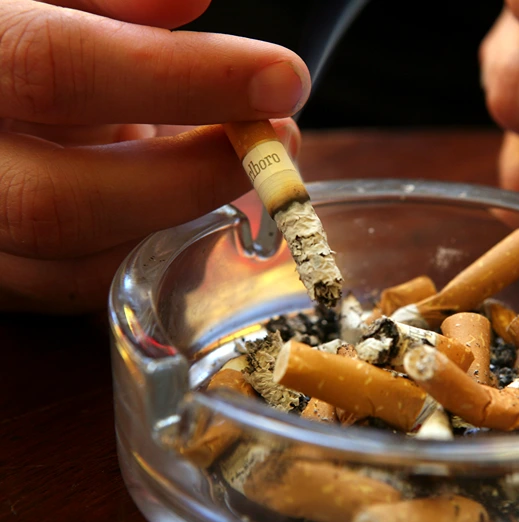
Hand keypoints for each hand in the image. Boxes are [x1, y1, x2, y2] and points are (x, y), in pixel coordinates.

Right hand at [0, 0, 307, 312]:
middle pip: (59, 203)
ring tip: (238, 167)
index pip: (54, 67)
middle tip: (274, 141)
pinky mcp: (7, 278)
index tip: (282, 77)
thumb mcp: (50, 2)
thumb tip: (192, 0)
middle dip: (191, 179)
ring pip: (75, 263)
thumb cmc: (24, 50)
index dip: (179, 76)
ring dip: (182, 220)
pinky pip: (83, 287)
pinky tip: (185, 204)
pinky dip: (152, 248)